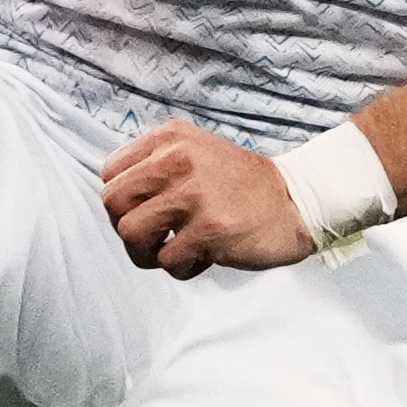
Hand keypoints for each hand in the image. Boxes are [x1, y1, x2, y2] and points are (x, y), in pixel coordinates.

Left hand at [101, 120, 312, 276]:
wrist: (296, 201)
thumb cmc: (237, 186)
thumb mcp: (193, 154)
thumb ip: (152, 167)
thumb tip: (113, 203)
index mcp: (169, 138)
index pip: (110, 174)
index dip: (124, 202)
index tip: (149, 211)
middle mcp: (177, 158)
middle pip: (112, 203)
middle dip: (128, 228)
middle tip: (157, 237)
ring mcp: (194, 193)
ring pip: (130, 234)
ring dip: (150, 253)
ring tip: (176, 250)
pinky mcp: (210, 228)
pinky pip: (168, 261)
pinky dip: (183, 268)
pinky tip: (206, 256)